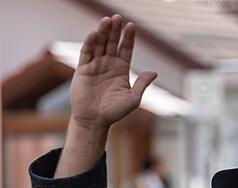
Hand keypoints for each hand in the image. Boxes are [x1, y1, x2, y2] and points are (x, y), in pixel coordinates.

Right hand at [70, 15, 156, 130]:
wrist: (94, 120)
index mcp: (121, 69)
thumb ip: (142, 84)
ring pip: (99, 45)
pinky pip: (86, 53)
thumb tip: (154, 72)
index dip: (128, 38)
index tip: (131, 26)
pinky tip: (94, 34)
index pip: (125, 49)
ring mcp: (95, 65)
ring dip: (102, 32)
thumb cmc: (114, 111)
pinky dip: (90, 43)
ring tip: (106, 21)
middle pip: (112, 43)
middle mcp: (108, 64)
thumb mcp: (133, 98)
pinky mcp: (83, 69)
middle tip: (117, 17)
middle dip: (115, 31)